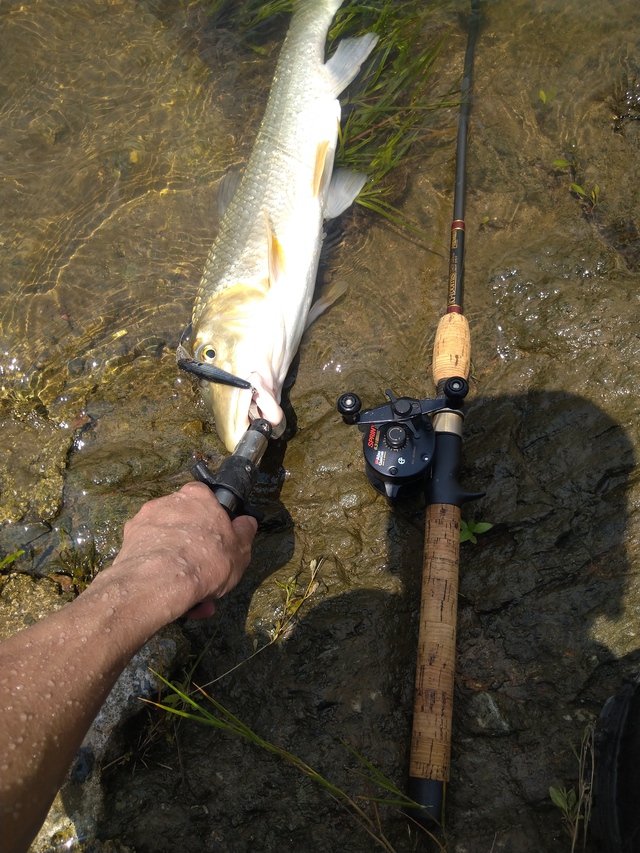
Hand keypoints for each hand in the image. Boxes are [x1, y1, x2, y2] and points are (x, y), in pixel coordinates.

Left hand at [109, 482, 256, 622]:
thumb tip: (246, 522)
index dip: (212, 520)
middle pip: (183, 521)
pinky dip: (160, 573)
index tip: (217, 540)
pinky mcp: (127, 543)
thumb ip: (244, 533)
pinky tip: (172, 597)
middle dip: (193, 546)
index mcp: (196, 496)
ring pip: (166, 542)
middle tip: (204, 572)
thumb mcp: (240, 550)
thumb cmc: (208, 560)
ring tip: (190, 596)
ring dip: (177, 564)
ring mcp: (143, 521)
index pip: (205, 498)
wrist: (161, 581)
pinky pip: (150, 556)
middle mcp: (167, 501)